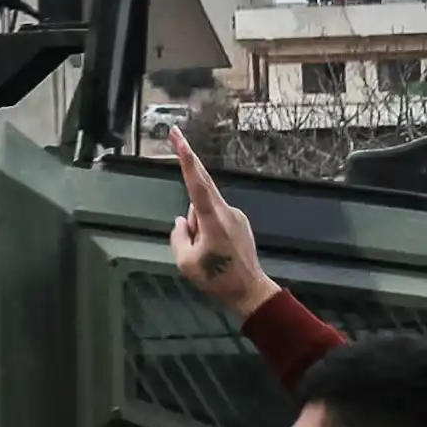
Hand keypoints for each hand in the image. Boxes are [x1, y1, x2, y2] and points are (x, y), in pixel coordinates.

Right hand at [169, 130, 276, 321]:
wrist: (249, 290)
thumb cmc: (217, 278)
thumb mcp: (185, 262)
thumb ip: (178, 236)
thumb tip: (182, 222)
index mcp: (212, 219)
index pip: (196, 183)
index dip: (186, 159)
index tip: (179, 139)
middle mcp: (226, 211)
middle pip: (203, 183)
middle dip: (189, 160)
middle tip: (176, 136)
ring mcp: (236, 216)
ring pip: (205, 209)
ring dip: (196, 222)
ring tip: (202, 251)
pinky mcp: (240, 223)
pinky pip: (215, 217)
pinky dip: (207, 227)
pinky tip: (212, 250)